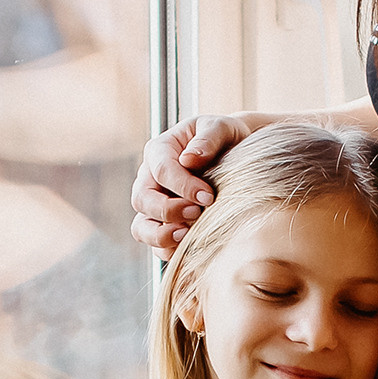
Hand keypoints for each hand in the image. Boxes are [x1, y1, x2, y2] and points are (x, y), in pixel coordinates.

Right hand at [131, 112, 259, 252]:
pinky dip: (168, 250)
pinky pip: (155, 244)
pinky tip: (189, 245)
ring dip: (161, 235)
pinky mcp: (164, 224)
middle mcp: (150, 179)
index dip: (182, 186)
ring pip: (141, 227)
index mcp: (159, 150)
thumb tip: (188, 159)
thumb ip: (207, 139)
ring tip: (187, 234)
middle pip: (142, 200)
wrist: (236, 154)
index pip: (161, 171)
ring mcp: (155, 204)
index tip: (208, 196)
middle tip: (198, 212)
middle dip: (168, 210)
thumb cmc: (226, 137)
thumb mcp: (220, 128)